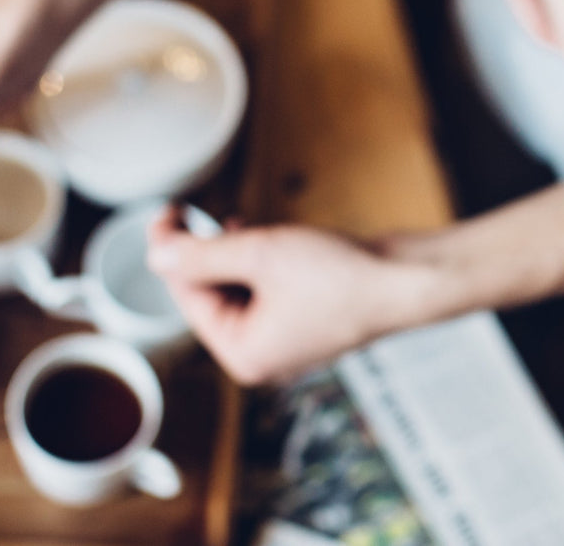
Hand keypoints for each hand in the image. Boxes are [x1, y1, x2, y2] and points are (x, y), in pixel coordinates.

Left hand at [147, 210, 440, 384]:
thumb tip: (155, 254)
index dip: (174, 250)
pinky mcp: (307, 316)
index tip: (166, 212)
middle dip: (209, 251)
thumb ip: (202, 255)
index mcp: (242, 353)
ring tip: (251, 224)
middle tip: (201, 211)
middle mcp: (261, 353)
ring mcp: (286, 336)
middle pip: (211, 294)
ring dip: (237, 251)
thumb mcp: (260, 255)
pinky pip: (267, 287)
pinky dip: (262, 260)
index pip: (188, 296)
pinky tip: (271, 236)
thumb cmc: (343, 277)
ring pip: (240, 287)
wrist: (408, 279)